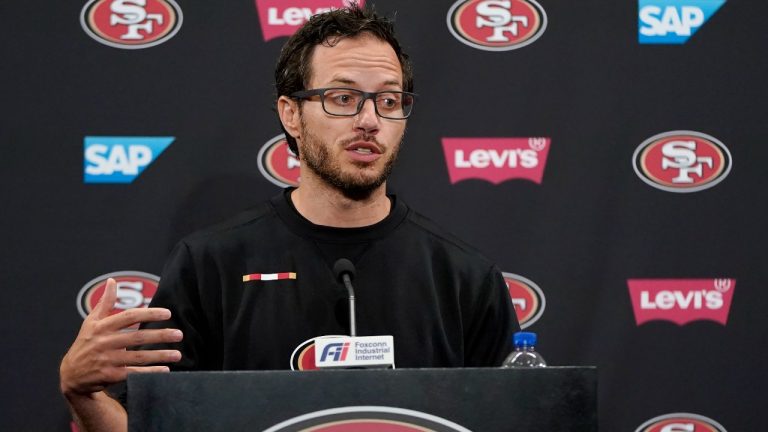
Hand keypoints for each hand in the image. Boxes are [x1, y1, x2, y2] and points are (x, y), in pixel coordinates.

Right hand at [60, 278, 182, 396]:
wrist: (71, 374)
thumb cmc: (86, 343)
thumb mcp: (91, 321)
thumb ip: (105, 302)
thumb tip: (112, 281)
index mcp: (102, 326)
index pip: (129, 316)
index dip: (149, 314)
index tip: (168, 313)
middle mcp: (104, 342)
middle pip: (137, 337)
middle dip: (160, 335)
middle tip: (179, 334)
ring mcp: (107, 360)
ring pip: (138, 357)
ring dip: (160, 356)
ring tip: (177, 354)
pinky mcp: (109, 376)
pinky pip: (133, 373)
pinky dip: (149, 372)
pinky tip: (165, 370)